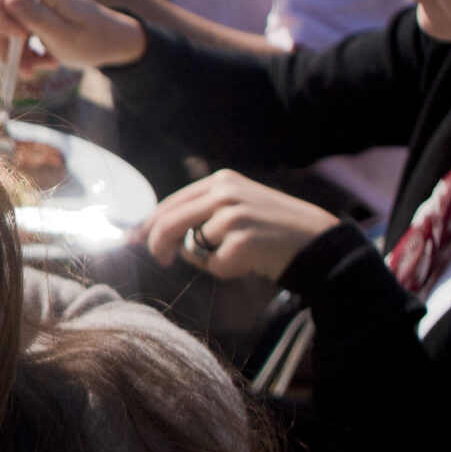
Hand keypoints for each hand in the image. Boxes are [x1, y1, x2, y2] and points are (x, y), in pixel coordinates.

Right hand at [0, 0, 146, 70]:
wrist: (112, 43)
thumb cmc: (94, 40)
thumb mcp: (65, 35)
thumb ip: (35, 17)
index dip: (1, 19)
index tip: (21, 40)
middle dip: (4, 42)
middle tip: (25, 65)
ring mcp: (30, 3)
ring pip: (1, 27)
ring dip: (14, 52)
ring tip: (39, 68)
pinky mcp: (30, 16)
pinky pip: (11, 34)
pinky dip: (21, 52)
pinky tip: (41, 62)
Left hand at [138, 170, 341, 281]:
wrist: (317, 241)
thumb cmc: (273, 229)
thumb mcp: (239, 206)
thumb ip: (204, 213)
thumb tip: (165, 238)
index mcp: (221, 182)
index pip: (171, 202)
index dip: (149, 223)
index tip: (134, 238)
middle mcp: (225, 192)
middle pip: (170, 220)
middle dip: (157, 243)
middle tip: (160, 259)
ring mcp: (234, 214)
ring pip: (193, 246)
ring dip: (209, 259)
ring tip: (240, 255)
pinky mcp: (243, 239)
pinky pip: (215, 264)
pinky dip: (227, 269)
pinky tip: (251, 261)